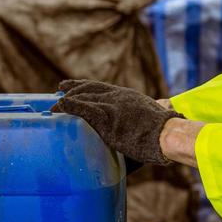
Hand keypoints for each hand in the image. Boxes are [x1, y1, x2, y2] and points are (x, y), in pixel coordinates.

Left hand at [51, 80, 180, 165]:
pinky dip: (69, 106)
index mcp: (128, 97)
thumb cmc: (165, 134)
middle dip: (72, 91)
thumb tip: (155, 119)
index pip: (102, 87)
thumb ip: (148, 118)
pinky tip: (59, 107)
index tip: (73, 87)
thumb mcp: (156, 119)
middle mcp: (118, 96)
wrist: (167, 135)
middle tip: (59, 93)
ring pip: (83, 98)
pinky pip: (83, 109)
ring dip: (66, 102)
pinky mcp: (106, 117)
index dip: (86, 87)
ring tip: (53, 108)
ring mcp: (111, 105)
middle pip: (89, 89)